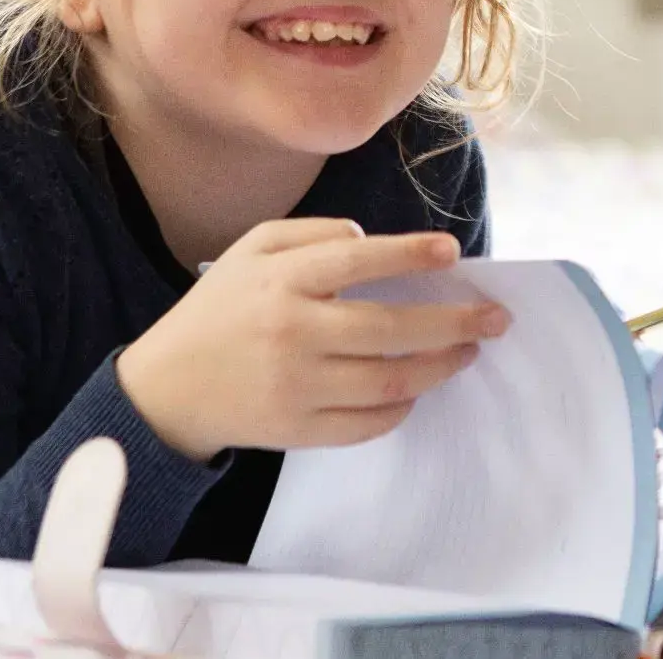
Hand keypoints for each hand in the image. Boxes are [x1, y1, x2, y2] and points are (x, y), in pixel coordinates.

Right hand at [116, 219, 510, 460]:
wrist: (167, 389)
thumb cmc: (220, 310)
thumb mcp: (251, 250)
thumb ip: (311, 233)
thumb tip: (370, 238)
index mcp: (281, 281)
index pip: (358, 261)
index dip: (410, 254)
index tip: (453, 252)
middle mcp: (292, 332)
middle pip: (390, 328)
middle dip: (454, 322)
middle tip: (495, 317)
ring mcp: (296, 386)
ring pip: (389, 380)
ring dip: (441, 366)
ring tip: (469, 351)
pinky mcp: (298, 429)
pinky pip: (367, 423)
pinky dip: (401, 407)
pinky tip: (417, 387)